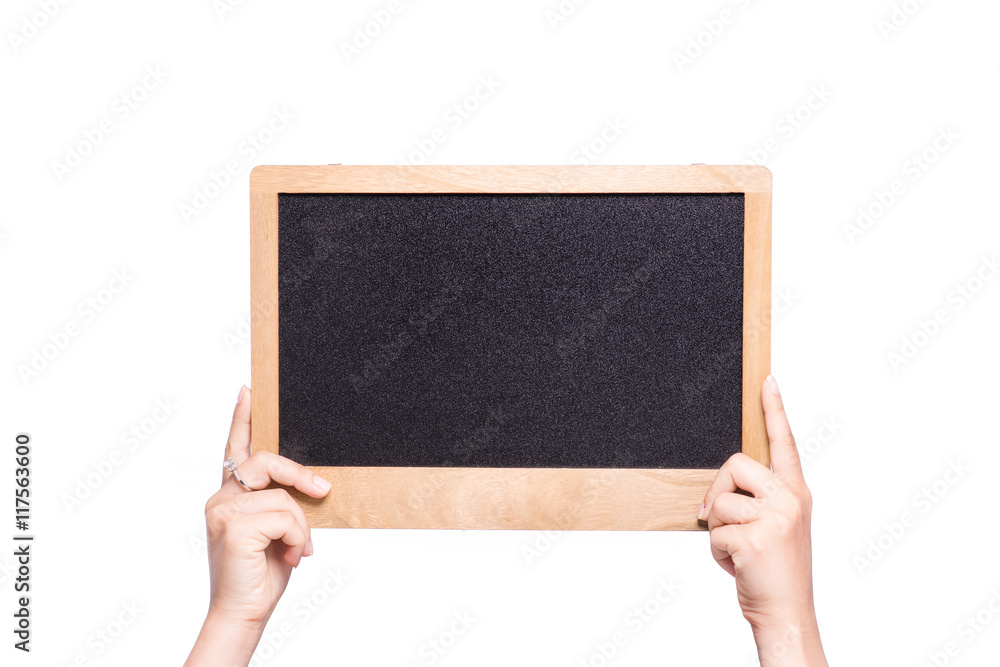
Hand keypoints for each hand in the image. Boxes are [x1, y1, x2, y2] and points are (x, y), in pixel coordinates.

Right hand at [186, 385, 331, 666]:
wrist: (243, 612)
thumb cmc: (261, 574)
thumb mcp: (277, 529)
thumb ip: (281, 503)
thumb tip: (312, 484)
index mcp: (230, 496)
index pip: (236, 449)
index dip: (241, 418)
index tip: (248, 390)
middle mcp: (221, 498)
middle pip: (266, 461)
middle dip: (299, 474)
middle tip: (323, 490)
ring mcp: (223, 510)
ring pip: (282, 495)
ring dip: (301, 526)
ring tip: (295, 550)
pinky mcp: (234, 525)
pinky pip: (286, 514)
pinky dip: (297, 536)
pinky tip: (290, 557)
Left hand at [699, 375, 827, 666]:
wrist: (787, 613)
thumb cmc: (776, 572)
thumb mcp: (779, 527)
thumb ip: (761, 499)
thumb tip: (724, 484)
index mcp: (796, 493)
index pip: (785, 442)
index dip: (775, 409)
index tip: (767, 380)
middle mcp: (790, 500)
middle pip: (734, 465)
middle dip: (717, 493)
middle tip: (724, 524)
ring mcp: (775, 519)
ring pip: (718, 502)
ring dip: (717, 532)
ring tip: (739, 552)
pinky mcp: (755, 539)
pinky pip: (714, 533)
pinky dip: (716, 554)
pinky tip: (737, 566)